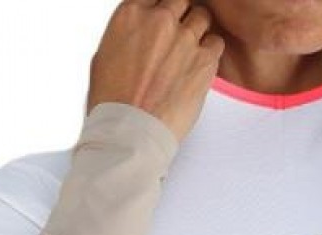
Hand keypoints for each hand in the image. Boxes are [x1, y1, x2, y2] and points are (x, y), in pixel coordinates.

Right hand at [88, 0, 225, 142]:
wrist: (130, 134)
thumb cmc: (112, 104)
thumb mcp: (104, 56)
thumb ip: (126, 35)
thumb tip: (135, 32)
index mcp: (130, 14)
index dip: (161, 7)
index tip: (163, 19)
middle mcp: (159, 20)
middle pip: (181, 0)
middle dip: (180, 15)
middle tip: (177, 36)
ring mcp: (184, 39)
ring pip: (202, 16)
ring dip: (198, 31)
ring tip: (189, 53)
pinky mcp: (204, 61)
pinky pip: (216, 42)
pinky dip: (211, 51)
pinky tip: (200, 66)